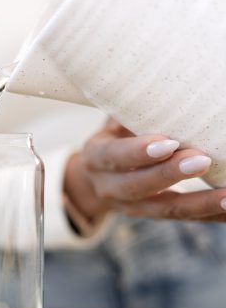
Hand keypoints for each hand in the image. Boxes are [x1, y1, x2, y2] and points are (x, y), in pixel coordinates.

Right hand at [64, 120, 225, 223]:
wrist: (97, 179)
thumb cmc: (114, 136)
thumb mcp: (113, 121)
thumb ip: (132, 111)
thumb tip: (165, 89)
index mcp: (96, 159)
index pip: (115, 157)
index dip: (139, 153)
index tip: (168, 142)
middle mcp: (109, 188)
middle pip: (138, 186)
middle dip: (171, 175)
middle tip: (203, 161)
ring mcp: (131, 207)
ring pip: (166, 209)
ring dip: (200, 204)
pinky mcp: (153, 215)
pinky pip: (183, 218)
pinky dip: (210, 215)